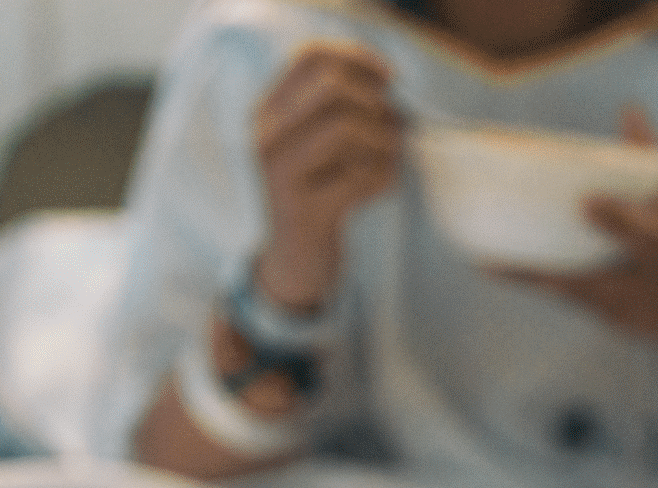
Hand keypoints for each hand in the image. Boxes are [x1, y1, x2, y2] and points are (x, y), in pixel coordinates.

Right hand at [252, 41, 404, 312]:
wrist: (295, 262)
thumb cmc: (320, 192)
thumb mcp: (322, 143)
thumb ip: (344, 107)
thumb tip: (391, 81)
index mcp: (268, 112)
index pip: (309, 56)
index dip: (357, 58)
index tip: (390, 79)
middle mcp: (265, 136)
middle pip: (332, 86)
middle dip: (375, 104)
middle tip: (392, 130)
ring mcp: (279, 174)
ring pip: (346, 127)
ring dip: (384, 142)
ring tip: (389, 161)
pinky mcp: (304, 210)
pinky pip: (360, 176)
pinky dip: (384, 178)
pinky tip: (381, 190)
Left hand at [499, 106, 657, 357]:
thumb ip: (653, 159)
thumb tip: (629, 109)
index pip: (647, 236)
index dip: (619, 221)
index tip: (588, 202)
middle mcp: (649, 283)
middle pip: (597, 277)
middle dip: (553, 266)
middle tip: (507, 251)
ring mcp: (628, 307)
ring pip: (572, 293)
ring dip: (530, 278)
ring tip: (486, 260)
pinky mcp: (610, 319)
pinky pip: (567, 298)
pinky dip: (535, 283)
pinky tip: (497, 268)